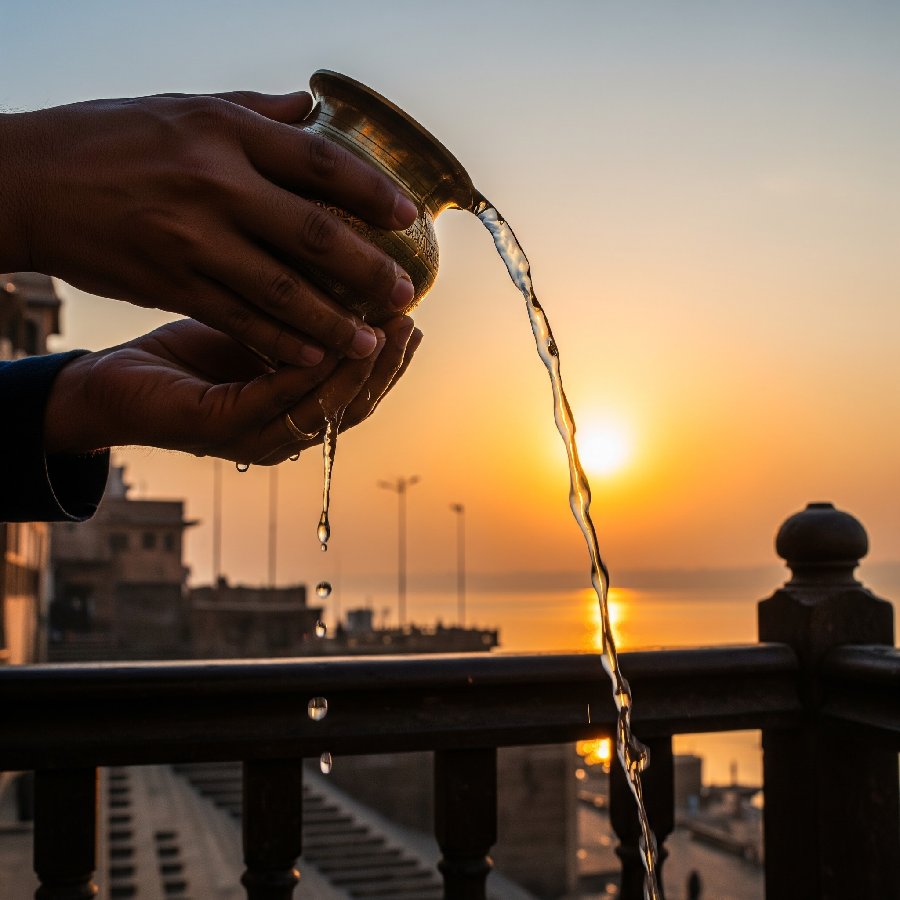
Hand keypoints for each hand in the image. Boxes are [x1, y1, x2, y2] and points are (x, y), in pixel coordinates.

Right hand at [1, 90, 417, 365]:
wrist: (28, 180)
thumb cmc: (110, 138)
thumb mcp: (183, 106)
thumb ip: (254, 112)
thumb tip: (311, 106)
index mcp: (225, 132)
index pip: (319, 163)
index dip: (371, 192)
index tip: (408, 217)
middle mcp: (216, 184)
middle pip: (314, 234)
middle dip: (368, 268)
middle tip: (405, 292)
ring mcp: (193, 238)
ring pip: (281, 289)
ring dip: (333, 319)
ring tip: (369, 341)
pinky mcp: (171, 281)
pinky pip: (239, 317)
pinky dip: (279, 340)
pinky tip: (311, 356)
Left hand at [43, 316, 421, 463]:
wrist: (108, 384)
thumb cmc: (181, 355)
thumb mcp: (252, 331)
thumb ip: (296, 323)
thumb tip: (341, 274)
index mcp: (293, 411)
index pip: (358, 393)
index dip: (390, 361)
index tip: (413, 317)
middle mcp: (281, 434)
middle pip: (353, 407)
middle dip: (386, 366)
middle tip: (409, 318)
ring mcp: (251, 437)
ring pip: (323, 409)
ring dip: (358, 371)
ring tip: (383, 329)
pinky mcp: (218, 427)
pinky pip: (273, 399)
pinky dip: (303, 374)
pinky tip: (324, 341)